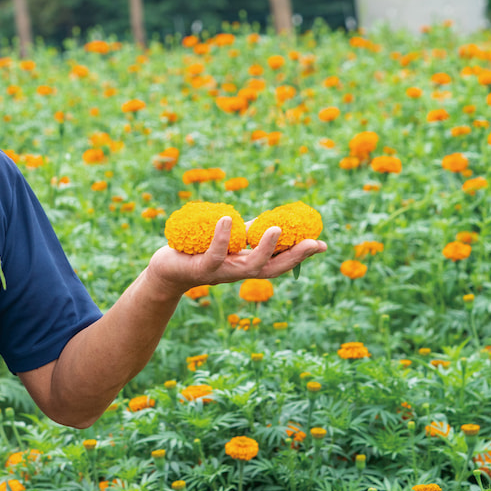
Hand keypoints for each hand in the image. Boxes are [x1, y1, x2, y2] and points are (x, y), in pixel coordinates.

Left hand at [147, 216, 326, 294]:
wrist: (168, 270)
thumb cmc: (199, 253)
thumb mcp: (229, 242)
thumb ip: (249, 234)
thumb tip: (272, 221)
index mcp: (248, 266)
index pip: (280, 262)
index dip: (301, 255)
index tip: (322, 244)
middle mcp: (239, 272)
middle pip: (273, 269)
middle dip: (294, 257)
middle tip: (312, 242)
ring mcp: (223, 272)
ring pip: (250, 266)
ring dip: (265, 248)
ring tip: (275, 228)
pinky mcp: (202, 267)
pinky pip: (215, 253)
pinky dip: (223, 237)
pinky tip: (229, 219)